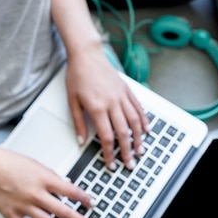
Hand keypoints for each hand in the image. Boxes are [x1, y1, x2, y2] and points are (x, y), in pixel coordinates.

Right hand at [0, 145, 96, 217]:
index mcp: (43, 178)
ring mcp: (23, 205)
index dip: (84, 198)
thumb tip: (63, 185)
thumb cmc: (6, 160)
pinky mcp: (10, 214)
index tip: (93, 204)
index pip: (70, 191)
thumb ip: (49, 176)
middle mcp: (35, 193)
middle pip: (62, 210)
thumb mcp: (35, 163)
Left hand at [65, 47, 149, 170]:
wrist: (87, 54)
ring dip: (138, 138)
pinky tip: (145, 130)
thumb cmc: (77, 75)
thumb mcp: (72, 101)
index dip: (109, 153)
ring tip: (140, 150)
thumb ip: (78, 122)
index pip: (106, 136)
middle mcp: (112, 102)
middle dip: (127, 151)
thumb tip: (81, 141)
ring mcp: (121, 96)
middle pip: (123, 132)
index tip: (111, 163)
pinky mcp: (127, 90)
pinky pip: (138, 107)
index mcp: (97, 107)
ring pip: (134, 121)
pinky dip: (143, 120)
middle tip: (129, 164)